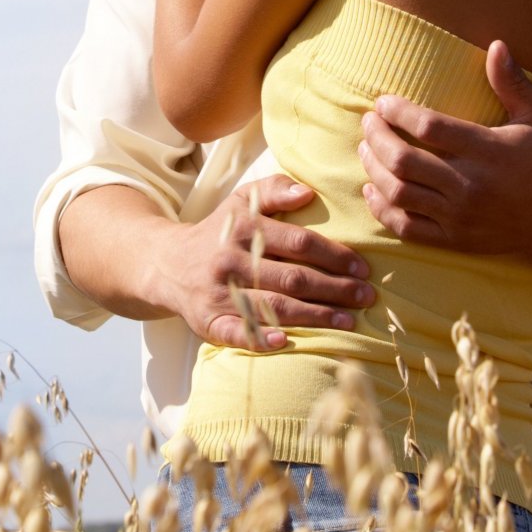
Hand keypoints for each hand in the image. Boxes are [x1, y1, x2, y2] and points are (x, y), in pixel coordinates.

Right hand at [154, 175, 373, 350]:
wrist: (165, 263)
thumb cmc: (218, 232)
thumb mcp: (240, 201)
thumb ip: (274, 190)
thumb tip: (308, 193)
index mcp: (242, 228)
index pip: (298, 242)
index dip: (334, 255)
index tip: (362, 267)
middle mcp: (230, 260)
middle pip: (292, 277)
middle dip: (335, 289)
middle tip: (367, 296)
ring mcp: (218, 293)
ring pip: (274, 306)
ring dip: (316, 316)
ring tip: (349, 321)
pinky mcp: (208, 321)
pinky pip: (237, 333)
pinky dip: (261, 339)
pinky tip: (286, 341)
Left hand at [358, 40, 531, 259]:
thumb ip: (513, 82)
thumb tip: (496, 44)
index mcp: (488, 151)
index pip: (428, 128)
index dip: (398, 113)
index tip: (383, 103)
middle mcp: (470, 185)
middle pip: (403, 161)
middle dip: (376, 137)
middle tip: (368, 122)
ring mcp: (461, 216)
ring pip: (398, 193)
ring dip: (373, 168)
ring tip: (367, 148)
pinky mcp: (456, 240)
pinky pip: (406, 228)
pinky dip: (382, 209)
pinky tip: (373, 188)